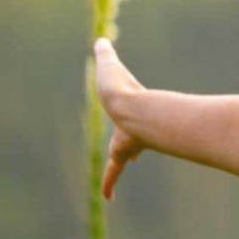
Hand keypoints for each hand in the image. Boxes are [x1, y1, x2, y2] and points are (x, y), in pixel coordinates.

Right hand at [93, 37, 147, 200]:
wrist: (136, 109)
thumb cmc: (124, 90)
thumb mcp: (110, 68)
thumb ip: (106, 55)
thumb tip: (102, 40)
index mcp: (125, 116)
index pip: (122, 116)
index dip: (122, 124)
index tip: (126, 141)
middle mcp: (129, 133)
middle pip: (125, 145)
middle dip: (125, 152)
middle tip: (128, 158)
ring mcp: (127, 145)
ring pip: (120, 161)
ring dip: (113, 175)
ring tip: (110, 190)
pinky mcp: (121, 152)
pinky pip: (111, 174)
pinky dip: (108, 184)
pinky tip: (107, 198)